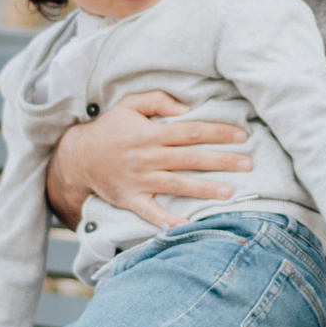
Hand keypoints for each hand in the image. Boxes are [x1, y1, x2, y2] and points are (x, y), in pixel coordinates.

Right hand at [46, 91, 249, 229]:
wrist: (77, 158)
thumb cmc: (109, 128)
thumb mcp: (129, 104)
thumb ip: (158, 101)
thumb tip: (187, 109)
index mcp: (149, 133)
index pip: (190, 132)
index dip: (217, 133)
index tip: (241, 136)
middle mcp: (146, 157)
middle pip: (190, 159)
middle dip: (221, 161)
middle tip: (248, 164)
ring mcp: (139, 181)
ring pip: (177, 185)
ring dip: (205, 189)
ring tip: (230, 193)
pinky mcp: (131, 200)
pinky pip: (152, 213)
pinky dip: (170, 221)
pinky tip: (190, 225)